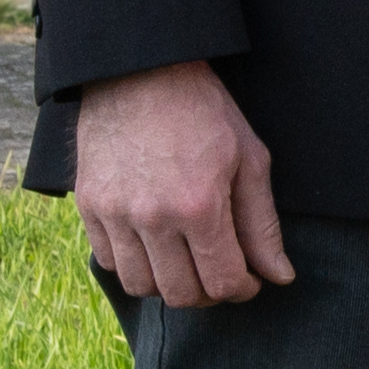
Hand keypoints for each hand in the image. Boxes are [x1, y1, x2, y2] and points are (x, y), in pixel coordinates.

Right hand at [74, 60, 291, 307]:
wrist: (141, 75)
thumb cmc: (206, 114)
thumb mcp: (251, 161)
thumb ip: (262, 225)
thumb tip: (280, 276)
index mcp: (199, 207)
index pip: (221, 282)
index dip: (243, 289)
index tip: (251, 279)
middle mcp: (151, 218)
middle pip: (179, 293)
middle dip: (209, 293)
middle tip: (222, 274)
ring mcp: (114, 214)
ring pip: (140, 285)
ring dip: (170, 284)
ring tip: (189, 263)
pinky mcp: (88, 207)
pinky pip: (108, 262)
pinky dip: (134, 265)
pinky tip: (156, 247)